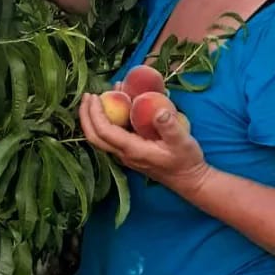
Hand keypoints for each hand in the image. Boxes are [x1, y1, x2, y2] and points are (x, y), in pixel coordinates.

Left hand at [78, 92, 211, 198]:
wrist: (188, 180)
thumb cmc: (186, 161)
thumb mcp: (182, 141)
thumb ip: (170, 127)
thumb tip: (159, 111)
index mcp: (133, 150)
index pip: (104, 132)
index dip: (95, 113)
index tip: (93, 96)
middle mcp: (124, 154)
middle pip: (94, 136)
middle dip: (86, 115)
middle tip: (87, 95)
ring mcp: (125, 154)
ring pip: (101, 137)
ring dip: (95, 118)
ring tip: (98, 96)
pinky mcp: (130, 151)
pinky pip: (111, 136)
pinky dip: (107, 120)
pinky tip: (118, 106)